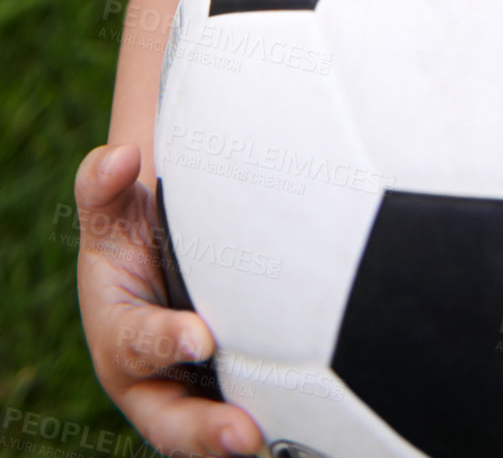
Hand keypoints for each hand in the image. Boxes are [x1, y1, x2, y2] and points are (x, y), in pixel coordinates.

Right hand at [75, 142, 264, 457]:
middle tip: (243, 434)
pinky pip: (252, 414)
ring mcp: (191, 396)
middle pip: (171, 420)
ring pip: (210, 432)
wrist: (161, 256)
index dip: (164, 341)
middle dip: (203, 432)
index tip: (199, 336)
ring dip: (237, 441)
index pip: (137, 344)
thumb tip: (119, 157)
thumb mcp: (111, 209)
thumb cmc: (133, 232)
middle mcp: (153, 381)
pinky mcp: (227, 396)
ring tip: (275, 445)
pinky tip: (314, 424)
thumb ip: (103, 184)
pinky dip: (276, 425)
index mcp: (119, 337)